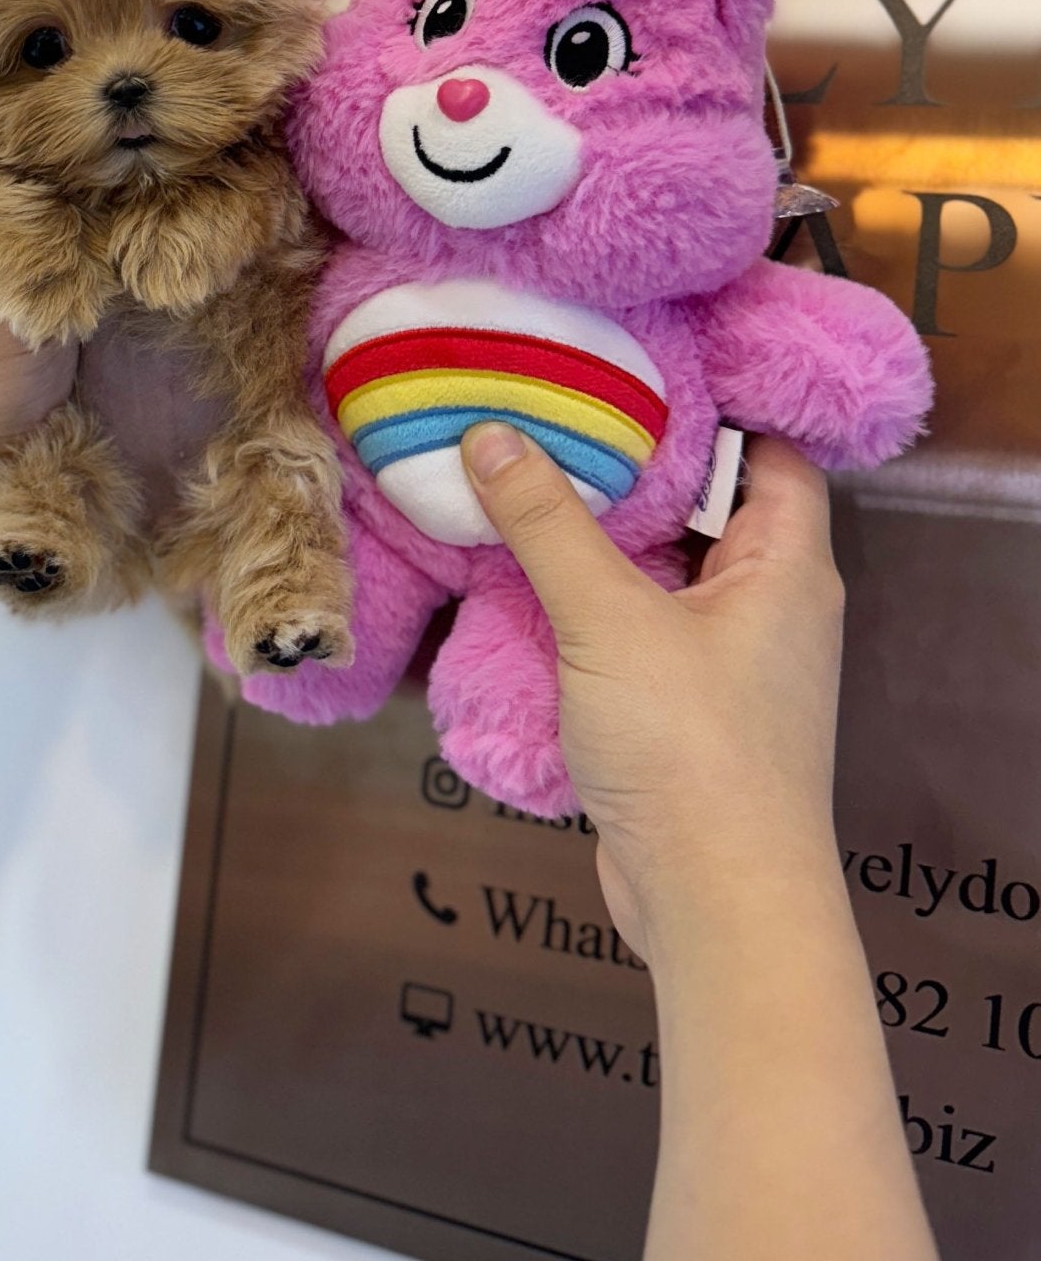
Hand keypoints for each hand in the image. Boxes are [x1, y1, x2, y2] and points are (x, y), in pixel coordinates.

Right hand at [460, 426, 843, 963]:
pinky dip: (589, 606)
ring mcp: (728, 665)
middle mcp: (769, 608)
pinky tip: (523, 583)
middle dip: (631, 470)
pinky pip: (638, 631)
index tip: (629, 375)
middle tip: (551, 416)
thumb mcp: (609, 619)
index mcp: (787, 568)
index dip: (711, 409)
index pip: (769, 453)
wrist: (716, 904)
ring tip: (523, 484)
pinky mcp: (686, 713)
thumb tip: (491, 434)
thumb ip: (547, 524)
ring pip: (662, 574)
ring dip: (599, 542)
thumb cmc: (694, 751)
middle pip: (704, 509)